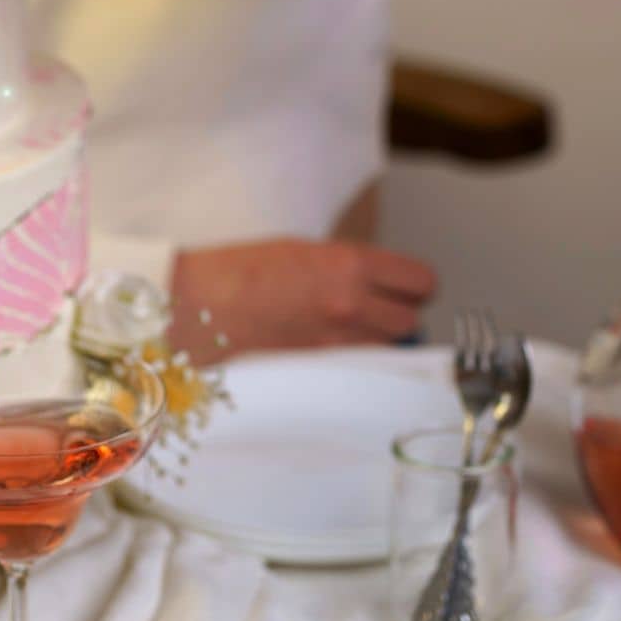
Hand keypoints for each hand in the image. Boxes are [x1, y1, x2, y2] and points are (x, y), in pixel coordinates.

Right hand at [167, 238, 437, 363]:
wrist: (200, 307)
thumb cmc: (242, 269)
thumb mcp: (304, 249)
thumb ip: (348, 266)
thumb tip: (380, 284)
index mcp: (348, 264)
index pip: (421, 281)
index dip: (416, 284)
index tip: (408, 285)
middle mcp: (352, 305)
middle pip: (412, 320)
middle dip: (401, 314)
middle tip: (381, 307)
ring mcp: (338, 343)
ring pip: (391, 350)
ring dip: (382, 341)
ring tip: (354, 330)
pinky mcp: (322, 371)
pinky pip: (361, 367)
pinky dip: (358, 360)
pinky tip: (335, 349)